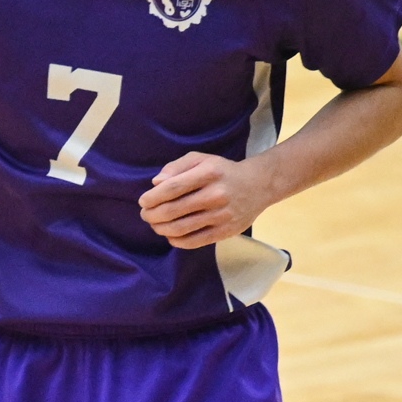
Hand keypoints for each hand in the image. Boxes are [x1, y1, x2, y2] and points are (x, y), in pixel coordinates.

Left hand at [139, 152, 277, 248]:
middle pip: (174, 210)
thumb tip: (156, 183)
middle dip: (152, 215)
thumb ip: (176, 167)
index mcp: (208, 173)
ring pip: (181, 227)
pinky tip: (170, 235)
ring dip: (161, 228)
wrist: (258, 185)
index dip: (153, 197)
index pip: (172, 188)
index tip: (143, 201)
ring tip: (155, 225)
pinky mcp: (225, 231)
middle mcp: (216, 194)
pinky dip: (177, 241)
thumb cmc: (222, 171)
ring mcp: (222, 215)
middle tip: (145, 214)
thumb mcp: (201, 160)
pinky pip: (195, 241)